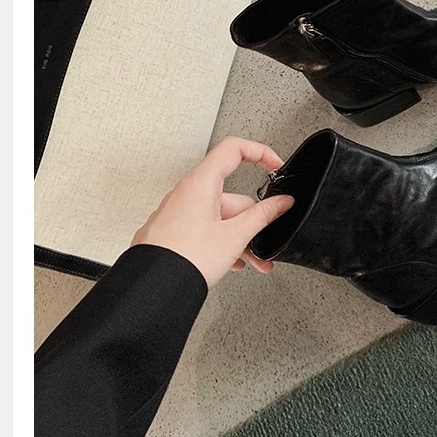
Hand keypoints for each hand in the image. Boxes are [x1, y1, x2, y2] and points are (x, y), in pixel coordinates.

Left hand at [131, 136, 293, 287]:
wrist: (155, 286)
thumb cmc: (185, 259)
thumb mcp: (235, 236)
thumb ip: (263, 216)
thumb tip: (281, 202)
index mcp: (200, 184)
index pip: (234, 149)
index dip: (260, 152)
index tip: (276, 165)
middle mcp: (186, 194)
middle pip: (232, 196)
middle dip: (253, 220)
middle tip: (265, 238)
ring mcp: (179, 213)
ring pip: (220, 218)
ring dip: (240, 238)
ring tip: (253, 261)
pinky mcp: (174, 232)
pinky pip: (205, 230)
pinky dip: (222, 243)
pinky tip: (232, 262)